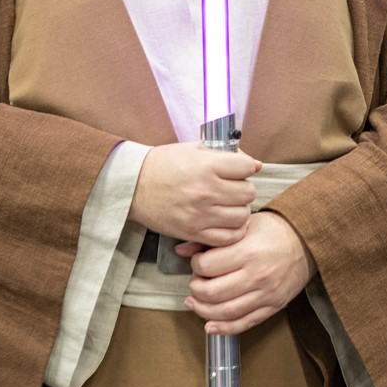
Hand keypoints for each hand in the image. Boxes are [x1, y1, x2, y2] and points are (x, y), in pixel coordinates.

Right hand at [128, 142, 259, 247]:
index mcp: (206, 166)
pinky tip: (225, 221)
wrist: (134, 186)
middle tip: (233, 188)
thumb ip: (223, 154)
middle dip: (244, 188)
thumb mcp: (192, 149)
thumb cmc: (163, 164)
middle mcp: (206, 191)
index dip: (247, 167)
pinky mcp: (194, 232)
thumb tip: (252, 164)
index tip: (240, 170)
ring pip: (242, 216)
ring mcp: (200, 214)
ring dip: (239, 210)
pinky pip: (229, 237)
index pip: (247, 168)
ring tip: (229, 205)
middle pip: (248, 193)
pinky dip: (233, 230)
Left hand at [181, 211, 315, 336]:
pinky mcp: (273, 306)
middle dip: (196, 289)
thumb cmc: (273, 231)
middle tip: (195, 282)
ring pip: (226, 312)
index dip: (195, 265)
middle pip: (213, 292)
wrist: (305, 242)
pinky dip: (224, 328)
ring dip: (204, 311)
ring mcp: (265, 294)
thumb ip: (212, 239)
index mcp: (247, 251)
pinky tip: (210, 325)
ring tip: (195, 302)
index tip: (196, 262)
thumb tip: (181, 249)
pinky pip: (245, 323)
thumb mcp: (243, 227)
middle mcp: (256, 275)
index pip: (208, 266)